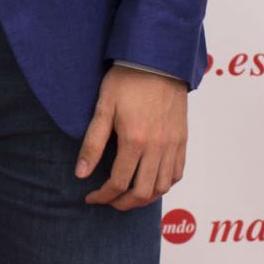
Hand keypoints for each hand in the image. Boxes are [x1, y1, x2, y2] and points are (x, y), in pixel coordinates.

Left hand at [76, 68, 186, 210]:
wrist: (158, 61)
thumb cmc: (127, 81)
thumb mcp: (103, 108)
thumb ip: (92, 144)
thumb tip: (81, 174)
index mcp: (135, 140)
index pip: (119, 183)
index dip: (103, 196)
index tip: (91, 197)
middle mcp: (157, 147)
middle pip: (142, 192)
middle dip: (122, 203)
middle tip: (108, 201)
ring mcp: (173, 145)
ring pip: (163, 187)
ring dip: (144, 198)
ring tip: (128, 196)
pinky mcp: (182, 139)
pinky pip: (177, 173)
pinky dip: (164, 184)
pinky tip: (150, 182)